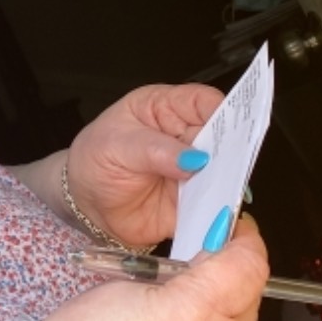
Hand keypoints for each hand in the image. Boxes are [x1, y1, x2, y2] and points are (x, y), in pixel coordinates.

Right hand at [32, 216, 268, 320]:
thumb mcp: (124, 284)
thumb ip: (174, 273)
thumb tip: (201, 264)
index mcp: (193, 313)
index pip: (249, 265)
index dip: (244, 239)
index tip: (230, 227)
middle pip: (251, 296)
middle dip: (234, 271)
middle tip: (202, 256)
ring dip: (223, 306)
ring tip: (180, 300)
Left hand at [65, 82, 221, 250]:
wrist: (85, 204)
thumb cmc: (95, 160)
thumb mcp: (115, 146)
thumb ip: (154, 150)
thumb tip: (194, 160)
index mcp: (166, 109)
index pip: (205, 102)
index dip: (224, 112)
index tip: (235, 129)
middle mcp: (187, 138)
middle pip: (224, 138)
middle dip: (232, 153)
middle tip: (231, 168)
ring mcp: (194, 172)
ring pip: (226, 174)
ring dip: (228, 186)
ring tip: (224, 195)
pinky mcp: (194, 203)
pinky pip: (215, 207)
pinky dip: (219, 214)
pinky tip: (217, 218)